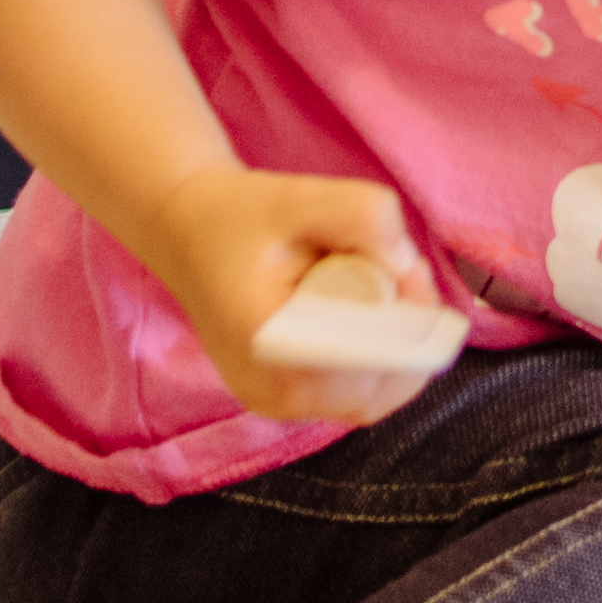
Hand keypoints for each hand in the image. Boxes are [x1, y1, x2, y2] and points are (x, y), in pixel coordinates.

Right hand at [141, 169, 446, 426]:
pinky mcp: (287, 404)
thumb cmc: (242, 215)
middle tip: (402, 270)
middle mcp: (271, 391)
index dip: (406, 324)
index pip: (365, 363)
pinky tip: (368, 311)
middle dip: (409, 331)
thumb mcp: (303, 196)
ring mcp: (278, 406)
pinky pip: (357, 398)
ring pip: (377, 397)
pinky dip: (378, 359)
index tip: (412, 274)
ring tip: (379, 284)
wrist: (189, 234)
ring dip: (398, 346)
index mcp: (268, 342)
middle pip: (382, 385)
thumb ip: (364, 216)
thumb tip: (405, 264)